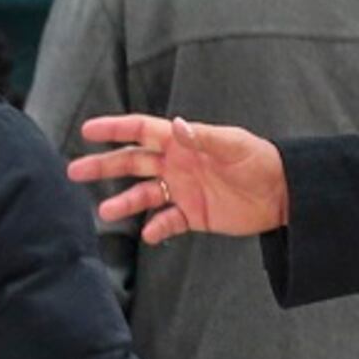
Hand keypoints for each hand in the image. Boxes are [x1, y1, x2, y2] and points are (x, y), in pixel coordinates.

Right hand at [69, 113, 289, 244]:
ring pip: (144, 195)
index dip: (114, 129)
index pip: (140, 131)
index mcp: (181, 141)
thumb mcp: (233, 145)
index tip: (87, 130)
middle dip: (103, 167)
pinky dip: (156, 228)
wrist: (284, 193)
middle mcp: (176, 164)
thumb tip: (175, 125)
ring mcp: (182, 190)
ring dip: (124, 203)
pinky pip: (167, 222)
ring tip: (103, 213)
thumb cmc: (260, 160)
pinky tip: (148, 234)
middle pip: (132, 164)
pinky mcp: (193, 215)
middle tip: (74, 172)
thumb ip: (202, 138)